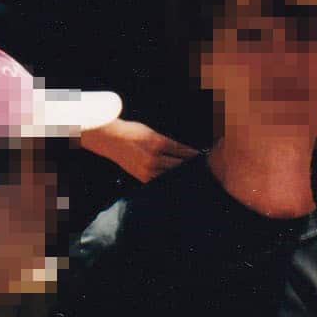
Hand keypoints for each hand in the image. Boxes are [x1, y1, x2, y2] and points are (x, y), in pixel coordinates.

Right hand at [80, 117, 197, 183]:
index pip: (183, 151)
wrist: (111, 140)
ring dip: (183, 177)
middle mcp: (154, 157)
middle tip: (206, 172)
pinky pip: (161, 181)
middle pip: (180, 165)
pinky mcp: (143, 177)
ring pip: (172, 175)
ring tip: (196, 180)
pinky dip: (171, 182)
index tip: (205, 159)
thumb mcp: (152, 133)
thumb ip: (168, 143)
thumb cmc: (132, 133)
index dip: (196, 156)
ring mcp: (148, 169)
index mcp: (158, 143)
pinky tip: (178, 184)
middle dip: (192, 168)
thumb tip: (186, 153)